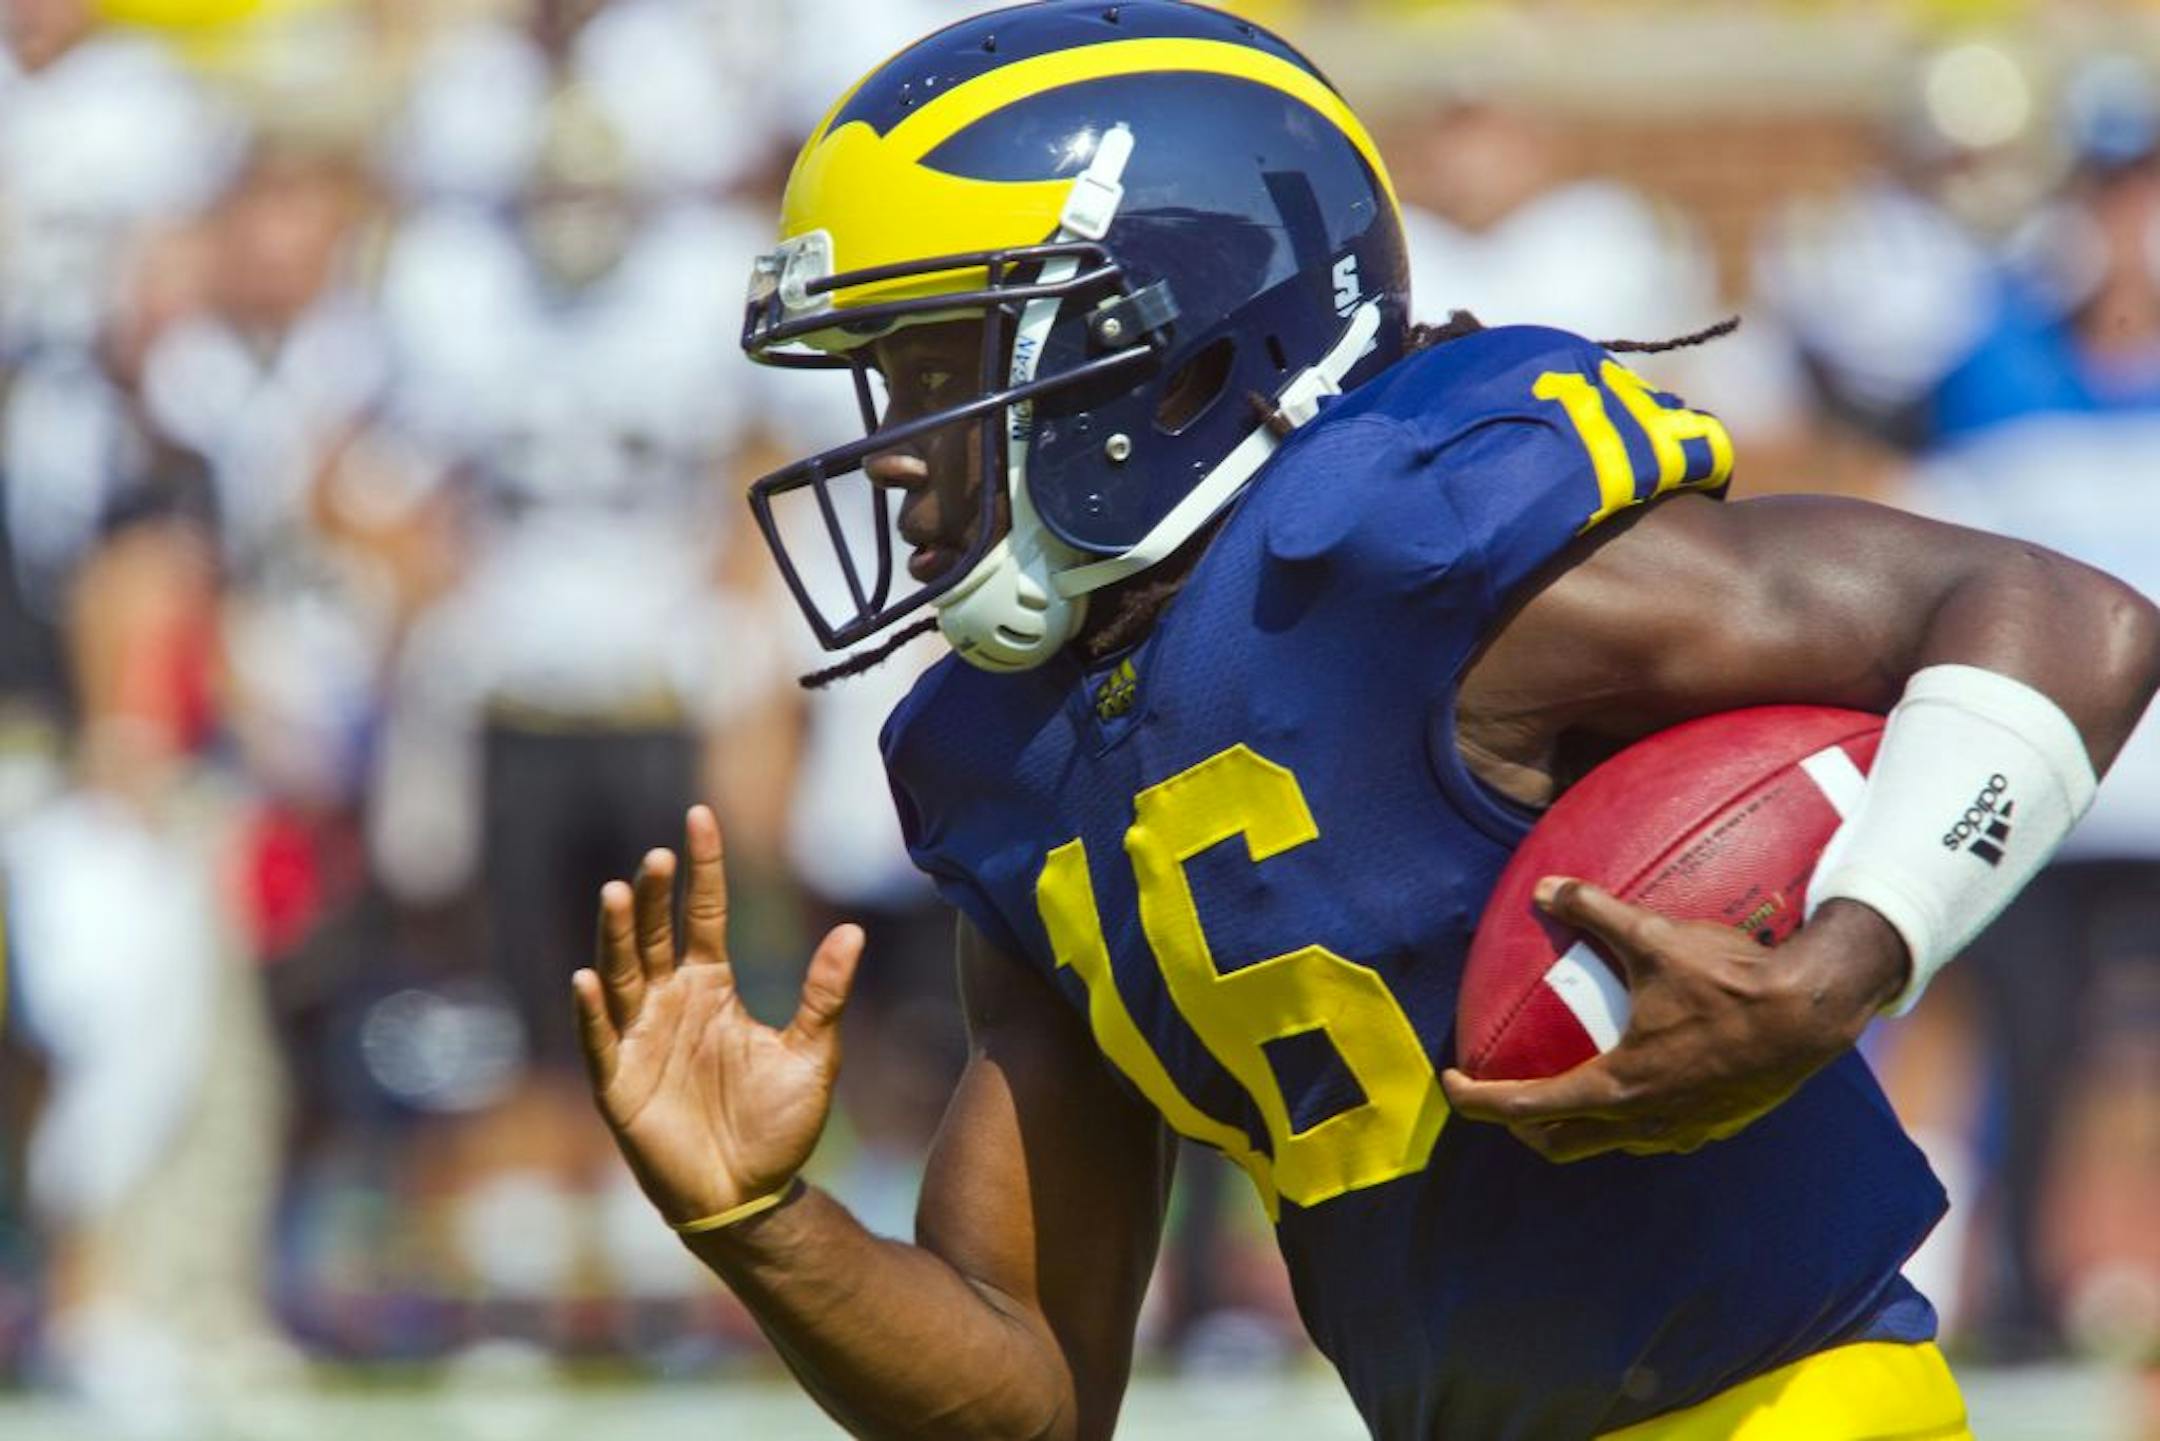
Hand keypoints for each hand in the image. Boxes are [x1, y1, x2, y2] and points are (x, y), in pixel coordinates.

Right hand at [574, 805, 862, 1226]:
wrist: (753, 1194)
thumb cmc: (779, 1125)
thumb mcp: (813, 1053)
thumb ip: (824, 993)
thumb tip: (852, 932)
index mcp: (713, 987)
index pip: (704, 915)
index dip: (703, 869)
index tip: (701, 817)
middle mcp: (670, 1002)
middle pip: (655, 935)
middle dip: (655, 895)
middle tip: (661, 856)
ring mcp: (640, 1038)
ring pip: (622, 974)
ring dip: (616, 936)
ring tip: (617, 893)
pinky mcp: (619, 1082)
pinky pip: (601, 1039)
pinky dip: (592, 1011)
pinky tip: (587, 978)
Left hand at [1440, 879, 1906, 1162]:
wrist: (1814, 1014)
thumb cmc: (1732, 980)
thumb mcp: (1656, 938)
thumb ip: (1597, 910)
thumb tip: (1548, 887)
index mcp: (1617, 1087)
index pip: (1523, 1108)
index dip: (1476, 1101)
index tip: (1452, 1084)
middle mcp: (1642, 1122)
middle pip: (1558, 1143)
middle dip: (1519, 1124)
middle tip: (1500, 1090)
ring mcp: (1680, 1131)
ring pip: (1606, 1143)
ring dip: (1573, 1123)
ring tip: (1558, 1086)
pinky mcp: (1712, 1126)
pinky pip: (1651, 1133)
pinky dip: (1622, 1116)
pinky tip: (1632, 1077)